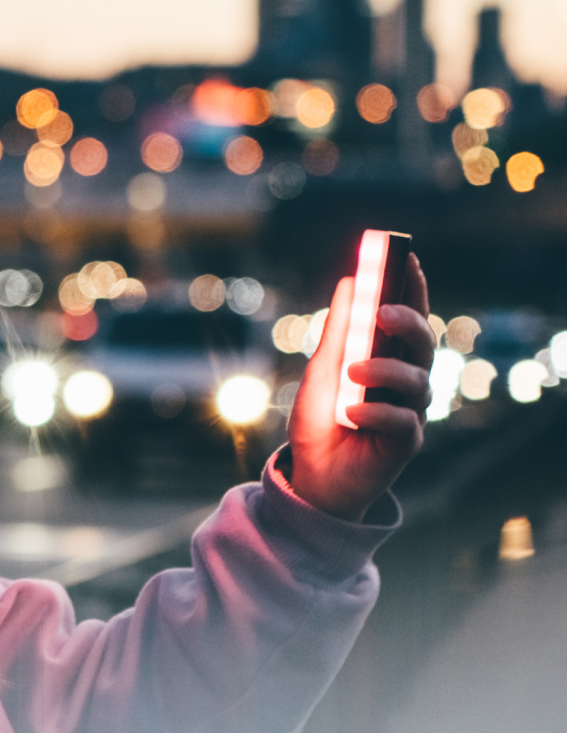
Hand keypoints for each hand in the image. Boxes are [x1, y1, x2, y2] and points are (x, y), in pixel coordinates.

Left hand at [285, 252, 432, 521]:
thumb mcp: (322, 370)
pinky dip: (376, 413)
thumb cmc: (319, 420)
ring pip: (417, 380)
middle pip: (423, 345)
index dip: (412, 288)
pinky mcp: (406, 443)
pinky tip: (352, 413)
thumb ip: (340, 331)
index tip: (406, 258)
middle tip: (380, 312)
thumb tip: (350, 281)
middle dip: (407, 323)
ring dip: (384, 371)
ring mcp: (410, 411)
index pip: (408, 317)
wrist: (310, 474)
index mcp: (389, 358)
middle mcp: (406, 381)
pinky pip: (404, 421)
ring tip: (352, 372)